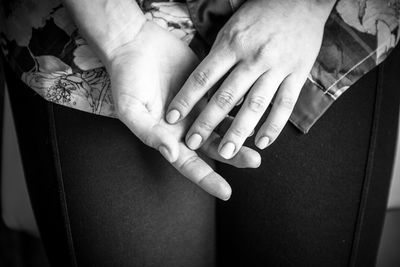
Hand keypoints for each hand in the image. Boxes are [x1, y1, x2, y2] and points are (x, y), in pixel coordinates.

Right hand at [105, 21, 260, 199]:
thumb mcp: (130, 108)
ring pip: (224, 126)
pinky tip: (255, 111)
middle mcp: (185, 127)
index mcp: (167, 136)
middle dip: (234, 156)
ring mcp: (198, 108)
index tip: (226, 192)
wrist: (135, 44)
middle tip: (254, 160)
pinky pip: (226, 102)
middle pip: (213, 148)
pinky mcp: (207, 88)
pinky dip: (239, 107)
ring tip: (260, 138)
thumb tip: (171, 153)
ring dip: (241, 133)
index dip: (207, 180)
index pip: (189, 164)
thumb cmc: (126, 78)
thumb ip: (149, 133)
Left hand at [165, 0, 334, 158]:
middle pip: (226, 96)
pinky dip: (274, 125)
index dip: (186, 99)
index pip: (203, 77)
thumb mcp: (232, 28)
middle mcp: (253, 58)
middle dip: (207, 122)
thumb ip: (219, 56)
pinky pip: (285, 105)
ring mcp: (276, 67)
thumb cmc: (259, 14)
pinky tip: (263, 142)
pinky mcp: (297, 74)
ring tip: (226, 152)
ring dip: (239, 131)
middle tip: (193, 143)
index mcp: (232, 44)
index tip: (172, 118)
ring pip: (255, 105)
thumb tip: (203, 86)